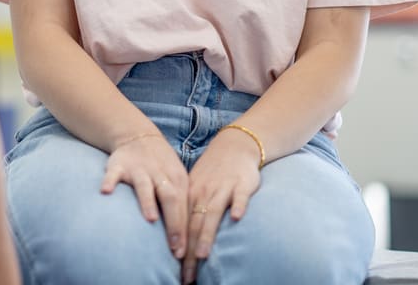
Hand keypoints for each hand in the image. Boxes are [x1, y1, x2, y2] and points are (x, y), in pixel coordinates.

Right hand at [100, 132, 190, 258]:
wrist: (139, 136)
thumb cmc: (161, 168)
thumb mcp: (176, 180)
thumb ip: (180, 204)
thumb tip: (188, 239)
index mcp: (177, 179)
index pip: (184, 207)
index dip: (184, 230)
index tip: (182, 253)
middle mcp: (160, 174)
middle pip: (171, 198)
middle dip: (174, 223)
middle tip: (174, 246)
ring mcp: (139, 169)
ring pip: (145, 185)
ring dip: (148, 201)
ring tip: (150, 219)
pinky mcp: (119, 165)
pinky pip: (113, 173)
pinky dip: (109, 181)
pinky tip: (105, 192)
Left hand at [181, 129, 261, 282]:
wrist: (235, 146)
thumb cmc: (214, 173)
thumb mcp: (196, 188)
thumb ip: (191, 211)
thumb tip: (181, 240)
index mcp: (191, 195)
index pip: (182, 226)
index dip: (179, 249)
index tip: (176, 271)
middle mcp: (203, 193)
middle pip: (194, 226)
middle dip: (189, 252)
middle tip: (186, 275)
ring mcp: (222, 188)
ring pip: (213, 213)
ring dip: (206, 234)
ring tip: (201, 255)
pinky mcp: (242, 184)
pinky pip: (239, 196)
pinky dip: (238, 205)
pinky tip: (236, 218)